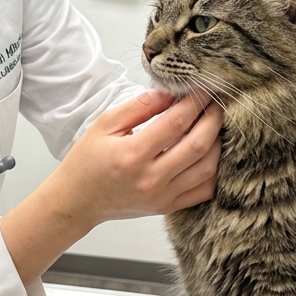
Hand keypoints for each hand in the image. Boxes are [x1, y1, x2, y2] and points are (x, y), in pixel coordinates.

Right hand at [0, 90, 221, 285]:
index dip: (194, 103)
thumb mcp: (105, 124)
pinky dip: (214, 171)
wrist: (78, 201)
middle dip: (213, 119)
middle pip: (198, 145)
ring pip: (207, 169)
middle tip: (216, 103)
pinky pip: (204, 191)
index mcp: (133, 155)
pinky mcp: (167, 207)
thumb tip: (170, 93)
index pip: (176, 123)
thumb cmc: (87, 161)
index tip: (203, 89)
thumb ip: (139, 106)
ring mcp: (162, 196)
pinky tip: (211, 153)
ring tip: (214, 125)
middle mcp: (151, 179)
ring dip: (217, 144)